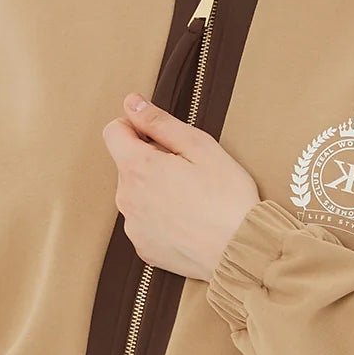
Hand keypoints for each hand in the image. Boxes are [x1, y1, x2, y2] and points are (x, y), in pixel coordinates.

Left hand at [102, 93, 260, 281]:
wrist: (240, 251)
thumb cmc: (227, 197)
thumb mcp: (200, 147)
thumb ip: (160, 122)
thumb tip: (132, 103)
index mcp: (137, 167)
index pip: (113, 132)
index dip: (136, 127)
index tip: (160, 136)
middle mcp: (126, 198)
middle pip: (127, 165)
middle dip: (151, 161)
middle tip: (189, 172)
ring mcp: (132, 226)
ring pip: (136, 194)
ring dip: (155, 190)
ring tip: (192, 199)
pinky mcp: (142, 247)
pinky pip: (144, 222)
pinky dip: (160, 217)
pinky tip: (188, 221)